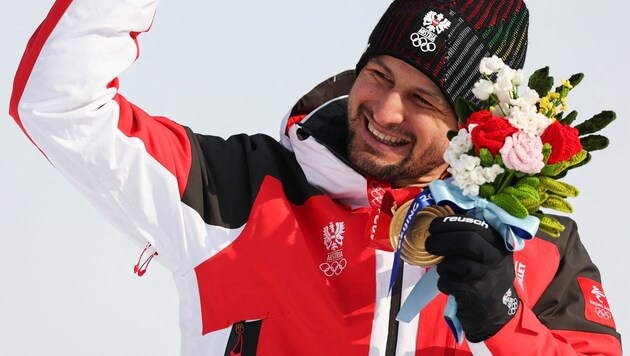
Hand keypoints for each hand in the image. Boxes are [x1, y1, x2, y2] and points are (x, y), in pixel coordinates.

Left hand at [425, 215, 518, 341]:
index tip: (434, 225)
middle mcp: (496, 259)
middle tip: (428, 243)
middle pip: (466, 240)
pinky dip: (444, 283)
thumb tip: (440, 227)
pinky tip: (452, 287)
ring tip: (447, 272)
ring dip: (443, 267)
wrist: (496, 316)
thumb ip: (475, 241)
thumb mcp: (490, 258)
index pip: (476, 226)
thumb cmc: (487, 281)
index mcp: (500, 246)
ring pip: (452, 262)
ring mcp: (485, 276)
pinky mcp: (472, 292)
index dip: (451, 223)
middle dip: (441, 240)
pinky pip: (446, 281)